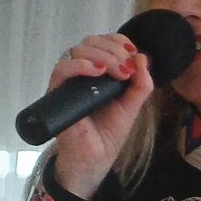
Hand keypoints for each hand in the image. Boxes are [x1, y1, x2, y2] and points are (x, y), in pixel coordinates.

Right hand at [47, 32, 155, 197]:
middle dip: (113, 50)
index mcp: (98, 72)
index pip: (103, 42)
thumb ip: (141, 84)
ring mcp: (68, 82)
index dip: (118, 41)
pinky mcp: (57, 93)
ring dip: (101, 55)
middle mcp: (81, 72)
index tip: (133, 52)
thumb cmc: (109, 133)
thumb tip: (143, 57)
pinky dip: (80, 65)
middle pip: (91, 42)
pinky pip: (61, 70)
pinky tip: (97, 70)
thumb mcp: (132, 106)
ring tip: (118, 72)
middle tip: (127, 69)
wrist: (95, 159)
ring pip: (77, 51)